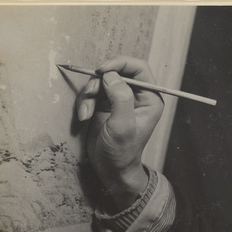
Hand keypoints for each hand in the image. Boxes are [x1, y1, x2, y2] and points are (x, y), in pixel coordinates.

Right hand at [76, 56, 163, 210]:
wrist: (110, 168)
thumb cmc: (122, 151)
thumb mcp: (123, 126)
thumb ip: (120, 98)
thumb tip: (111, 75)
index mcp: (149, 98)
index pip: (138, 68)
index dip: (120, 63)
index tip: (101, 70)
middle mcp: (135, 96)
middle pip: (115, 73)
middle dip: (98, 83)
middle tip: (89, 95)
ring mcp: (118, 99)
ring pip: (100, 83)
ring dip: (88, 95)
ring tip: (85, 113)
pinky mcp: (104, 105)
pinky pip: (92, 94)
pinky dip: (84, 103)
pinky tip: (83, 117)